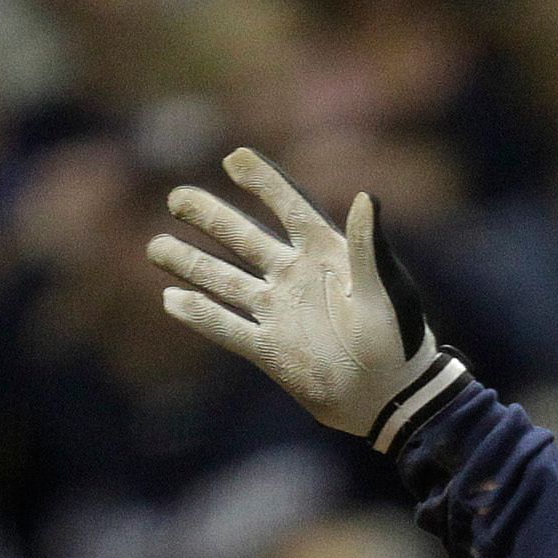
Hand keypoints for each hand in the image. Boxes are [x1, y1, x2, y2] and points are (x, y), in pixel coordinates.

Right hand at [147, 147, 462, 445]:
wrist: (394, 399)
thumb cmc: (400, 341)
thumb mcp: (388, 291)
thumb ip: (370, 246)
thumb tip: (368, 197)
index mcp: (327, 256)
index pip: (289, 208)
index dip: (264, 182)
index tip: (235, 158)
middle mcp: (295, 278)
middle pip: (243, 238)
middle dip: (209, 217)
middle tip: (177, 198)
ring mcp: (279, 313)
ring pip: (225, 280)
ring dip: (191, 263)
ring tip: (157, 247)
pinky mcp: (270, 350)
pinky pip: (227, 328)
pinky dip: (200, 315)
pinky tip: (172, 300)